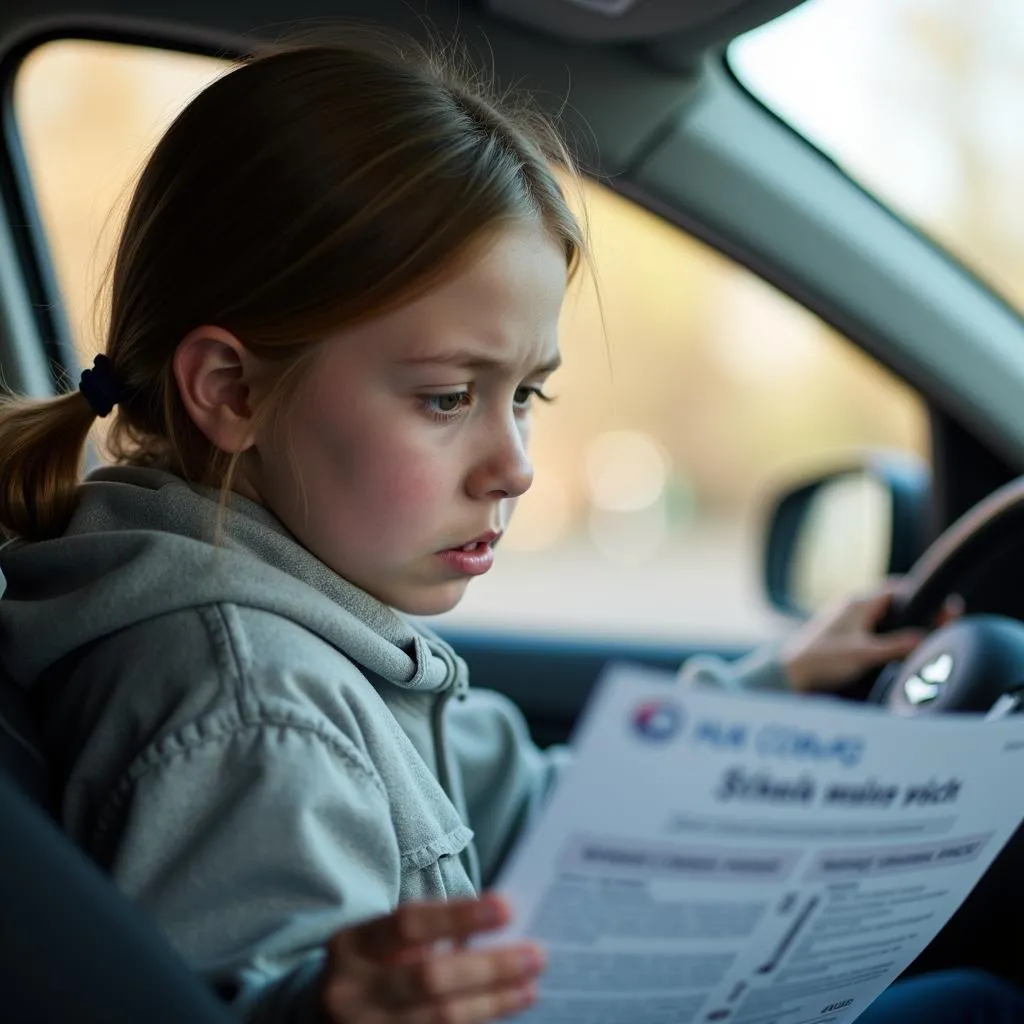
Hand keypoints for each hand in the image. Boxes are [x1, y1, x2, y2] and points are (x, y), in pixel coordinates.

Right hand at [319, 893, 543, 1023]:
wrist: (320, 1019)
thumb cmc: (368, 967)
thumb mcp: (380, 941)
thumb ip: (428, 932)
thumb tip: (497, 923)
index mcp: (351, 945)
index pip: (408, 923)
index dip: (459, 915)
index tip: (508, 907)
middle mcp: (351, 992)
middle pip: (429, 978)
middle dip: (489, 967)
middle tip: (536, 955)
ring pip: (440, 1019)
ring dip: (492, 1002)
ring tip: (529, 987)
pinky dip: (476, 1023)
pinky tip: (502, 1008)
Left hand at [781, 582, 963, 693]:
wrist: (789, 673)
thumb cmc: (821, 660)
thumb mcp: (863, 653)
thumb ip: (895, 645)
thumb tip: (926, 638)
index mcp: (859, 603)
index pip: (899, 588)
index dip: (923, 595)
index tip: (945, 607)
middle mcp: (854, 606)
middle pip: (895, 602)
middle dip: (917, 611)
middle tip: (942, 622)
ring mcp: (849, 619)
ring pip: (885, 616)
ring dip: (902, 624)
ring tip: (926, 636)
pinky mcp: (845, 634)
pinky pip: (874, 628)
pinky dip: (889, 635)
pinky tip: (898, 649)